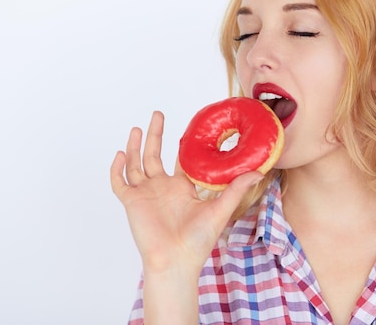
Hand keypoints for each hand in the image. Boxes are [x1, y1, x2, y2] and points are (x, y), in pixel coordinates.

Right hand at [111, 111, 262, 275]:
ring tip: (138, 128)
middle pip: (153, 155)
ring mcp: (145, 194)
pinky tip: (120, 153)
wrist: (176, 261)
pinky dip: (117, 169)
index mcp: (181, 188)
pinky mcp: (132, 202)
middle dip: (154, 134)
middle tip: (157, 114)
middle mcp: (162, 188)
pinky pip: (119, 183)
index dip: (181, 145)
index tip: (187, 128)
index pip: (180, 161)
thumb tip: (259, 171)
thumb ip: (236, 189)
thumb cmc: (198, 241)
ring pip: (135, 164)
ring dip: (135, 146)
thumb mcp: (220, 210)